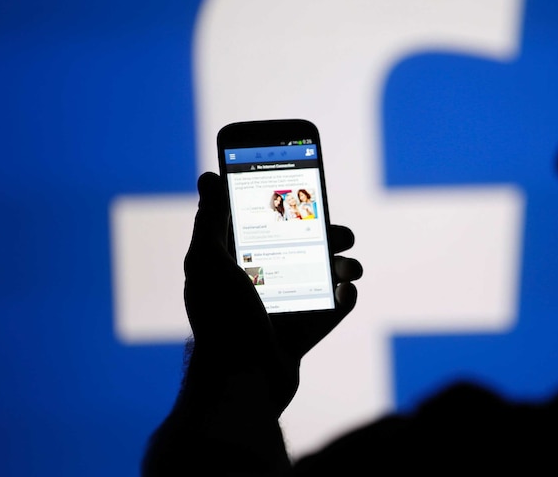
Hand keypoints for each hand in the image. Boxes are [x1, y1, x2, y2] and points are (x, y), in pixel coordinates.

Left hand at [182, 171, 361, 415]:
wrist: (241, 381)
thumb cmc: (220, 320)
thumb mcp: (208, 262)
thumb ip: (210, 220)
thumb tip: (209, 177)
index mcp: (239, 263)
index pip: (267, 224)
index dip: (289, 207)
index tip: (309, 192)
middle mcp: (262, 281)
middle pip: (303, 247)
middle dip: (328, 236)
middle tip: (342, 234)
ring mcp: (285, 307)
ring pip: (322, 277)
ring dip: (343, 266)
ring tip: (349, 268)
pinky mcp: (303, 331)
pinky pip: (332, 309)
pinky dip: (344, 298)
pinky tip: (346, 290)